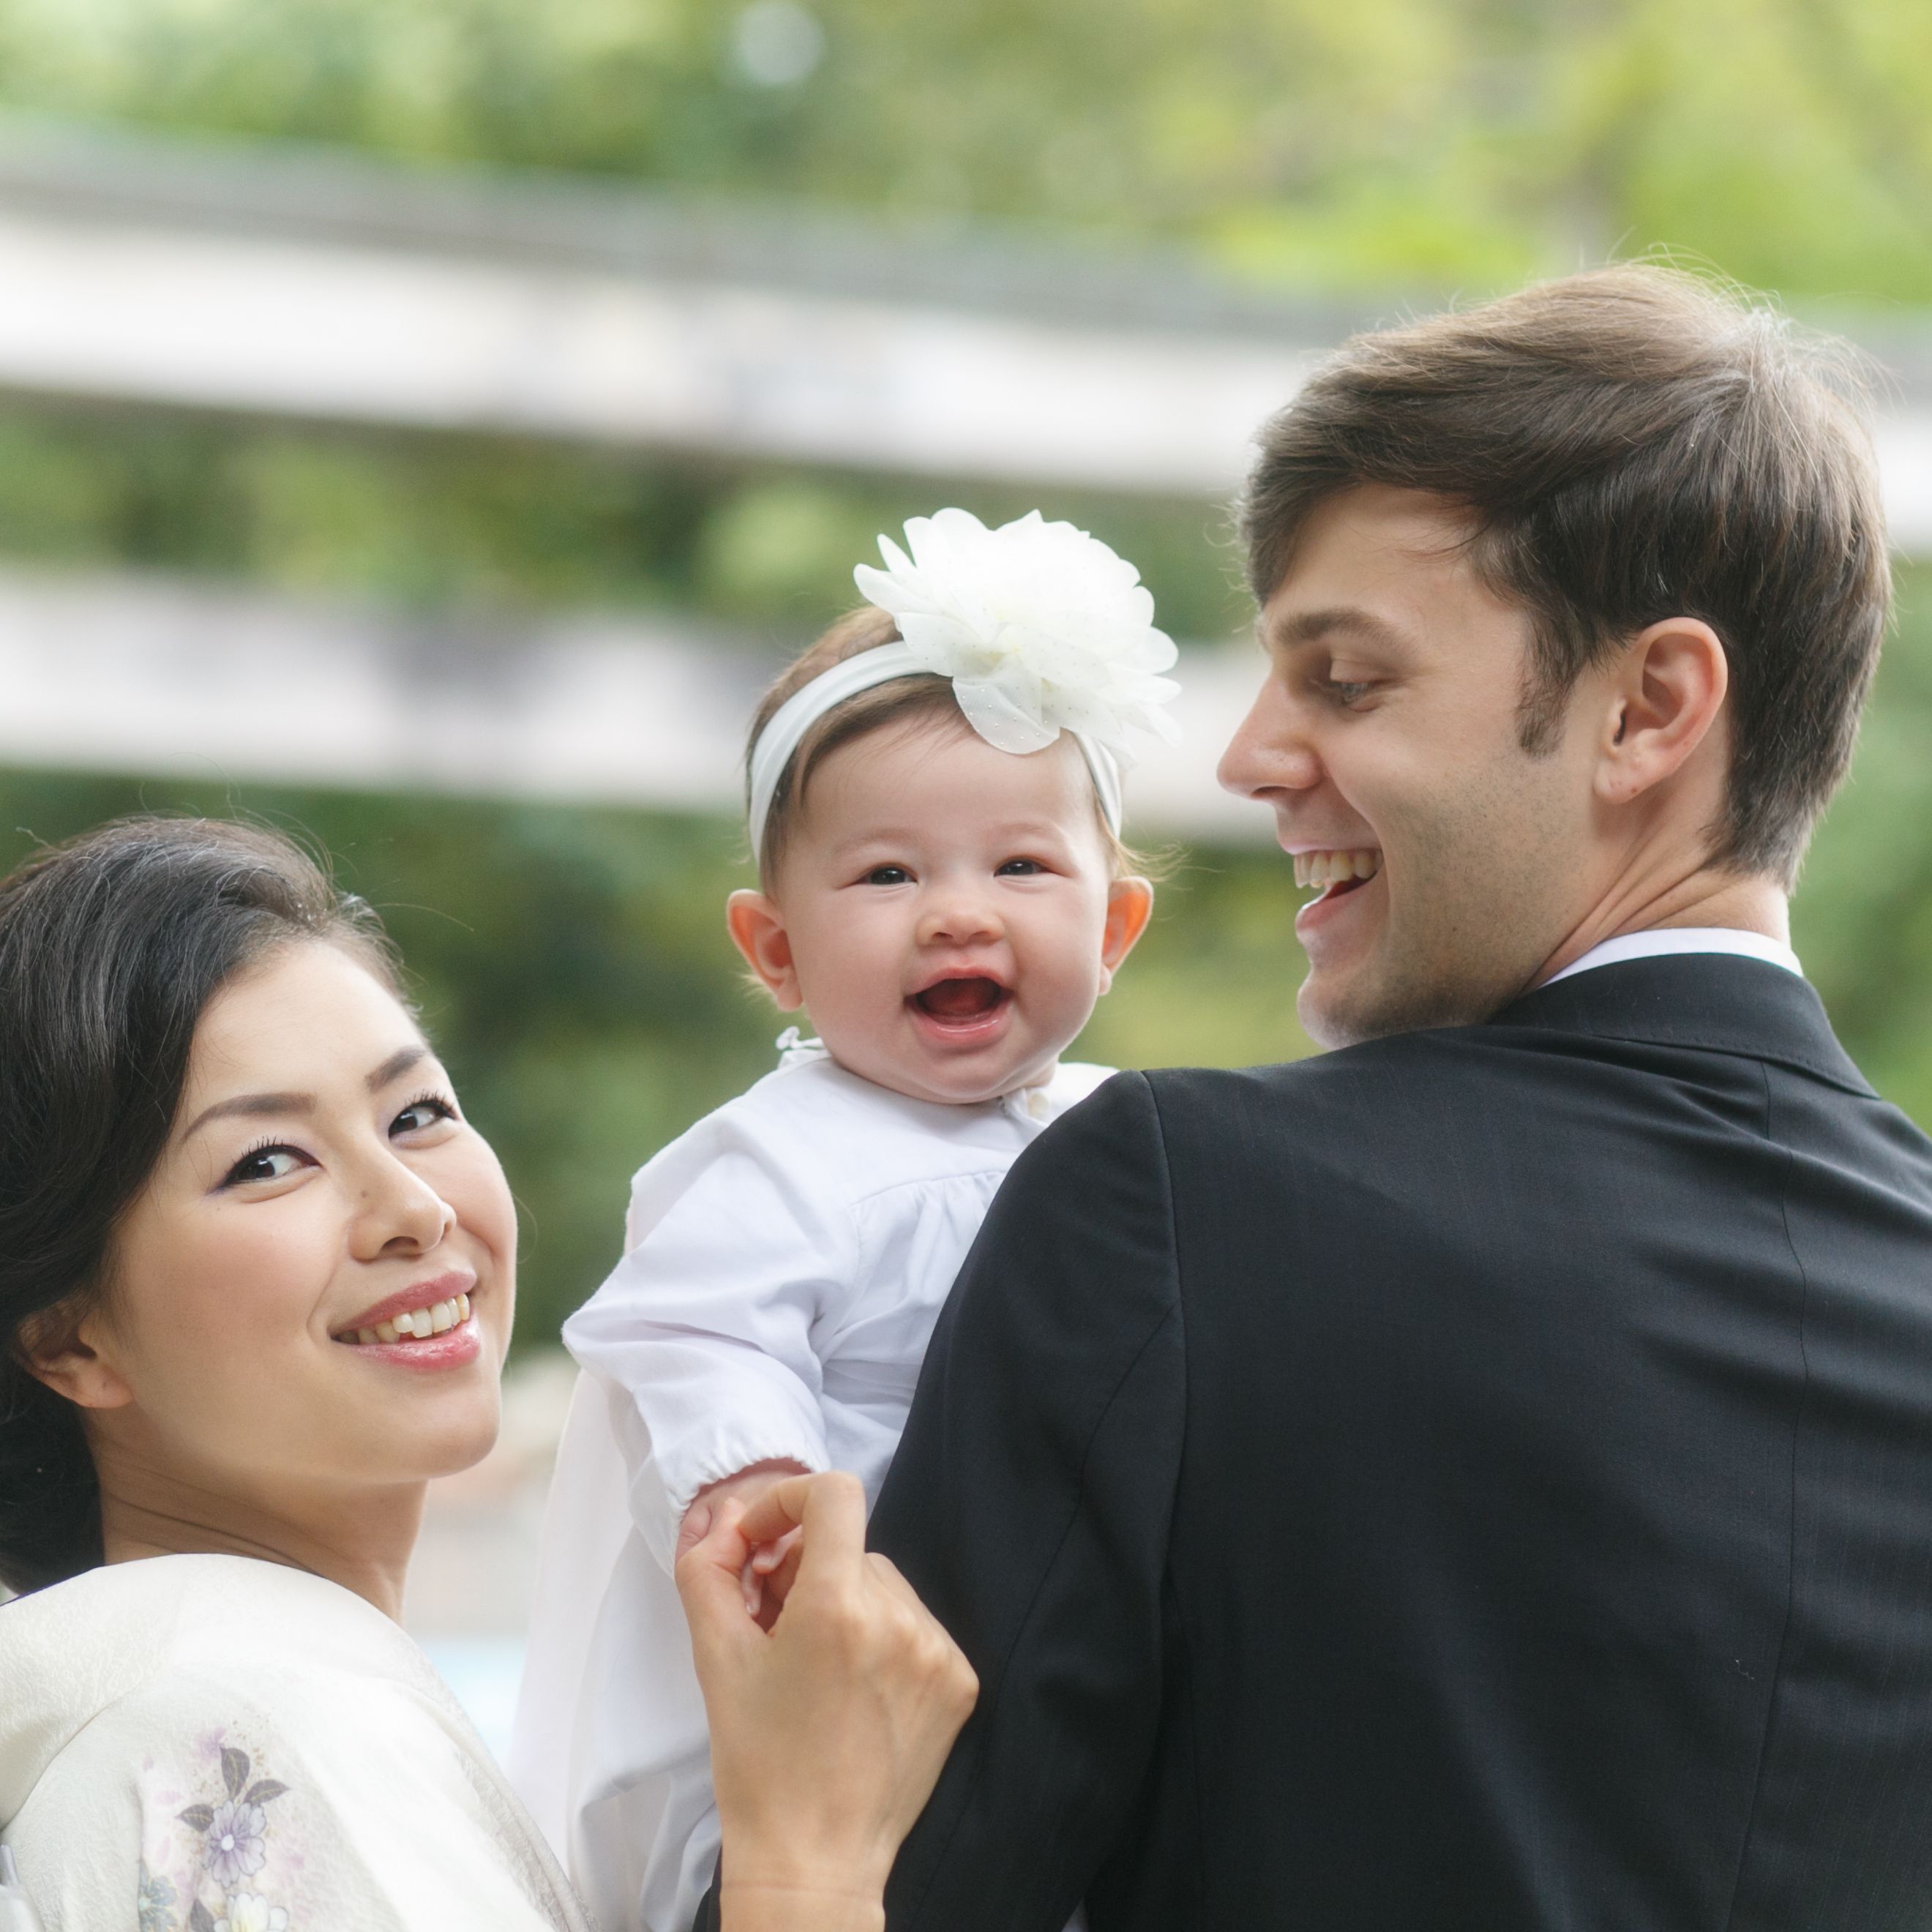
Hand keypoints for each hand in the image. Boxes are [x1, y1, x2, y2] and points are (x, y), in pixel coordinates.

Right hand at [675, 1472, 978, 1931]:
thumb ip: (709, 1571)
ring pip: (883, 1584)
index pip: (833, 1494)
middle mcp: (898, 1620)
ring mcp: (937, 1652)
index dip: (789, 1502)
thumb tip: (722, 1519)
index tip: (763, 1542)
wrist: (813, 1859)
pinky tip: (853, 1687)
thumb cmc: (759, 1765)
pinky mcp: (959, 1682)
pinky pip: (916, 1625)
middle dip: (806, 1571)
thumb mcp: (715, 1658)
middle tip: (773, 1623)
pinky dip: (883, 1639)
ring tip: (813, 1665)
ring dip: (845, 1603)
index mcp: (836, 1607)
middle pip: (850, 1548)